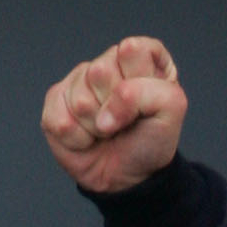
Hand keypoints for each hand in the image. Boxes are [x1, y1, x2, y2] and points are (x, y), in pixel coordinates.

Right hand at [41, 36, 187, 193]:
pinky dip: (78, 138)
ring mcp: (78, 80)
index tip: (147, 103)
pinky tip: (88, 138)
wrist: (128, 177)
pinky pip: (60, 119)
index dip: (138, 80)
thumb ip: (151, 92)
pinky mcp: (55, 101)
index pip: (132, 49)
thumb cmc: (150, 142)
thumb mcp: (171, 113)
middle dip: (116, 106)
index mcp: (140, 60)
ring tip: (108, 131)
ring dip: (97, 125)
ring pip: (80, 98)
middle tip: (125, 121)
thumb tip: (111, 102)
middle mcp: (108, 64)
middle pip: (100, 70)